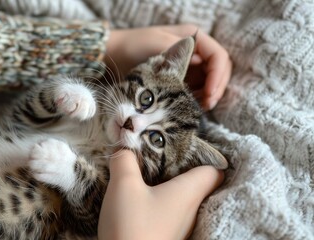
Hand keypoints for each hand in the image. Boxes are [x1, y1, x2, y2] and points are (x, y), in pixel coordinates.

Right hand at [98, 150, 223, 239]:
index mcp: (189, 192)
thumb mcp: (124, 185)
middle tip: (164, 155)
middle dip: (184, 167)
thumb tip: (124, 146)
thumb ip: (124, 160)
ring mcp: (181, 226)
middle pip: (199, 183)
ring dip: (171, 184)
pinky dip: (163, 201)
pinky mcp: (168, 235)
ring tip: (152, 172)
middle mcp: (192, 210)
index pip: (215, 171)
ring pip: (185, 198)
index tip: (189, 146)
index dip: (207, 156)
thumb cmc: (131, 225)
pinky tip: (145, 197)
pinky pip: (172, 211)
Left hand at [105, 25, 231, 109]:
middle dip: (216, 88)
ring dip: (209, 94)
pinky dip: (199, 97)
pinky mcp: (183, 76)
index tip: (209, 94)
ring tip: (201, 107)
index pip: (219, 57)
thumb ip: (178, 54)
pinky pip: (198, 87)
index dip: (218, 76)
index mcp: (194, 38)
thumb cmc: (136, 45)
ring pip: (210, 80)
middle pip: (219, 70)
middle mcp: (196, 51)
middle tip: (207, 104)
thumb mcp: (157, 46)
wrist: (117, 53)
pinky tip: (193, 105)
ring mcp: (190, 64)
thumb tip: (198, 59)